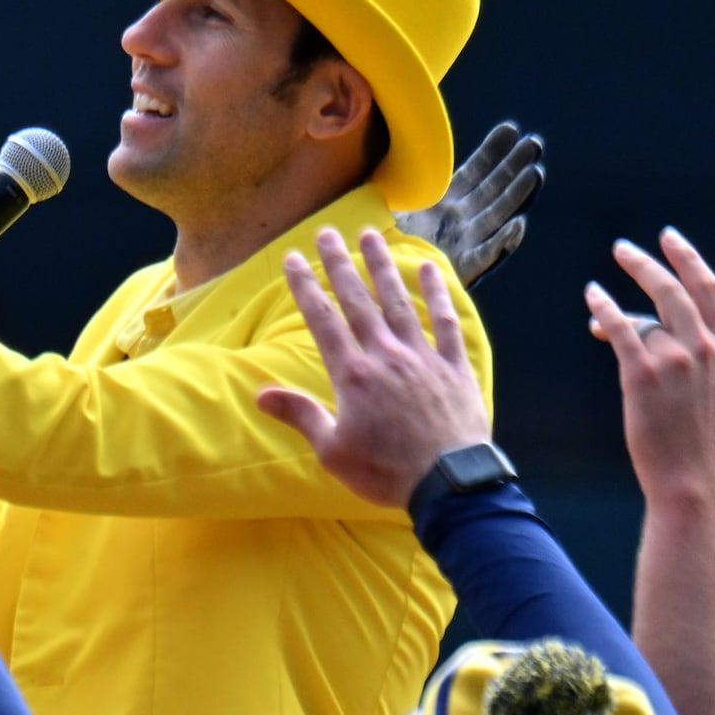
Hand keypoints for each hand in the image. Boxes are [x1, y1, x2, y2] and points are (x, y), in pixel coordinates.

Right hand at [255, 226, 489, 509]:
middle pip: (358, 300)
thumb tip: (261, 393)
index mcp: (353, 374)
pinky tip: (430, 269)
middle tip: (327, 232)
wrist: (449, 482)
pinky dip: (438, 294)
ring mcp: (423, 357)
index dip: (305, 286)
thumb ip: (300, 414)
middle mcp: (386, 355)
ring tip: (371, 236)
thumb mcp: (332, 450)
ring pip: (399, 301)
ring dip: (383, 266)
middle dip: (340, 263)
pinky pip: (445, 322)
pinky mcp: (454, 366)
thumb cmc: (386, 471)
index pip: (322, 320)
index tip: (293, 258)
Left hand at [391, 121, 544, 284]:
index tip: (511, 130)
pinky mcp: (463, 267)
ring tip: (535, 173)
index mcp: (442, 201)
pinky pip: (485, 253)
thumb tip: (399, 142)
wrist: (376, 276)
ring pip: (497, 215)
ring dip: (516, 195)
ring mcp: (464, 241)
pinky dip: (500, 242)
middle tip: (534, 144)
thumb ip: (398, 178)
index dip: (493, 151)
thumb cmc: (379, 239)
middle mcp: (459, 218)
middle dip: (514, 166)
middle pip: (494, 188)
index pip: (474, 171)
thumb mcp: (387, 201)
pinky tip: (516, 225)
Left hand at [586, 229, 714, 507]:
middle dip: (648, 264)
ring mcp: (676, 360)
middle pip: (675, 289)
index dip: (689, 260)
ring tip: (598, 292)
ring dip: (617, 302)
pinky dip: (604, 308)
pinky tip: (592, 296)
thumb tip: (661, 331)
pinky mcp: (643, 375)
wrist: (692, 479)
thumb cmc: (700, 442)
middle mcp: (706, 349)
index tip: (671, 239)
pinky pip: (620, 328)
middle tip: (623, 249)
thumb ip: (701, 358)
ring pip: (644, 314)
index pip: (711, 291)